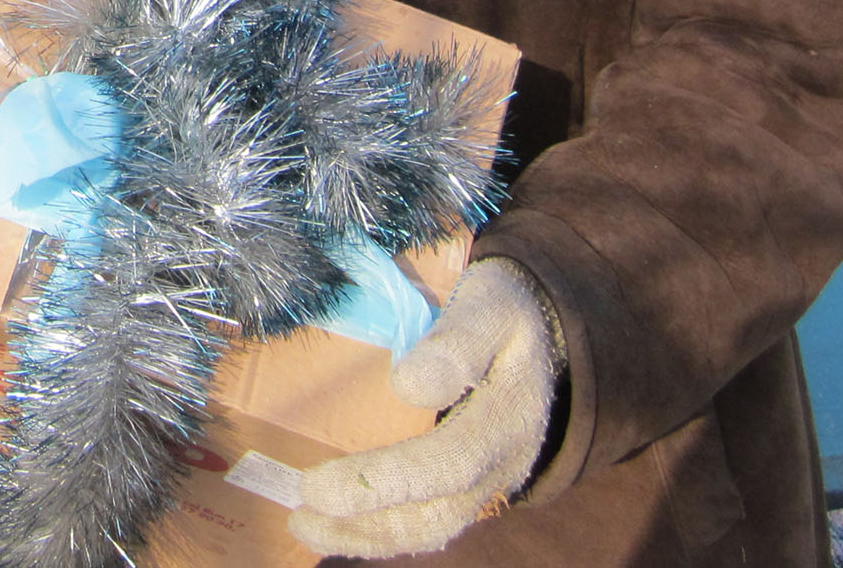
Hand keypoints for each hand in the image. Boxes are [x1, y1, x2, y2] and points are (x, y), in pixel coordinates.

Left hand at [289, 257, 563, 557]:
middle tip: (301, 512)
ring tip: (304, 526)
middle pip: (436, 514)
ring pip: (430, 527)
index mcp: (508, 417)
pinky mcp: (468, 483)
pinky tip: (332, 522)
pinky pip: (426, 519)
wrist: (542, 333)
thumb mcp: (491, 307)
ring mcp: (486, 480)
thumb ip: (458, 343)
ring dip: (366, 536)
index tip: (319, 485)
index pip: (449, 464)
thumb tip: (408, 385)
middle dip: (365, 522)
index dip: (385, 481)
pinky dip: (377, 529)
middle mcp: (500, 463)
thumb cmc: (504, 313)